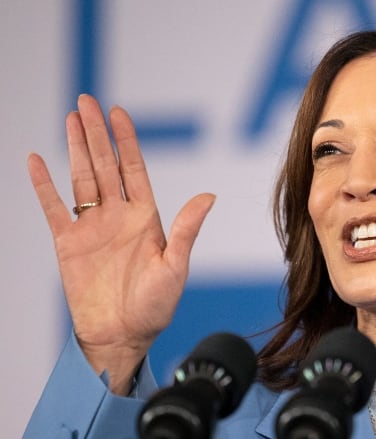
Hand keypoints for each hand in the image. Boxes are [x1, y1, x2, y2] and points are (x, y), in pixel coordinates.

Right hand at [27, 94, 214, 393]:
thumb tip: (209, 196)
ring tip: (69, 118)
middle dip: (95, 134)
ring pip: (81, 178)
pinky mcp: (68, 243)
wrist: (122, 335)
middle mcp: (118, 216)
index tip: (118, 113)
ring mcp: (92, 227)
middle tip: (86, 101)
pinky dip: (43, 185)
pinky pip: (52, 207)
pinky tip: (37, 160)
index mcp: (146, 217)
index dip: (126, 140)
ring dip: (74, 149)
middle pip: (104, 165)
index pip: (134, 169)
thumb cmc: (155, 306)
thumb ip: (186, 229)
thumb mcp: (176, 266)